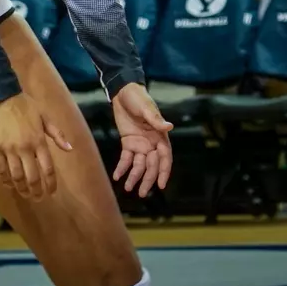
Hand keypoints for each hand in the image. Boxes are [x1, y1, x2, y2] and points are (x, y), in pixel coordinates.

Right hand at [0, 93, 71, 201]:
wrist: (0, 96)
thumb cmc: (25, 106)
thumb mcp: (45, 117)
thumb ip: (57, 134)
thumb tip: (69, 149)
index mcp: (39, 141)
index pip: (47, 169)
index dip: (50, 184)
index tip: (52, 192)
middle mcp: (25, 149)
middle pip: (32, 177)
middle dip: (36, 191)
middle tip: (38, 198)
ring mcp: (9, 149)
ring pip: (16, 176)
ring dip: (21, 188)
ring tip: (25, 194)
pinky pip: (0, 169)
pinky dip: (4, 180)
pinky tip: (9, 185)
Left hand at [109, 83, 172, 197]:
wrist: (123, 92)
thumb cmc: (139, 98)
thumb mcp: (147, 108)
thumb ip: (156, 120)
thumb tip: (169, 127)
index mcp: (160, 136)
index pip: (165, 158)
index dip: (163, 171)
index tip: (161, 184)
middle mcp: (152, 143)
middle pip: (151, 165)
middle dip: (148, 180)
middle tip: (142, 193)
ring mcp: (140, 144)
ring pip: (139, 165)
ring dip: (134, 177)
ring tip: (128, 188)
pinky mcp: (128, 143)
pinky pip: (126, 159)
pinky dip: (122, 167)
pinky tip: (117, 176)